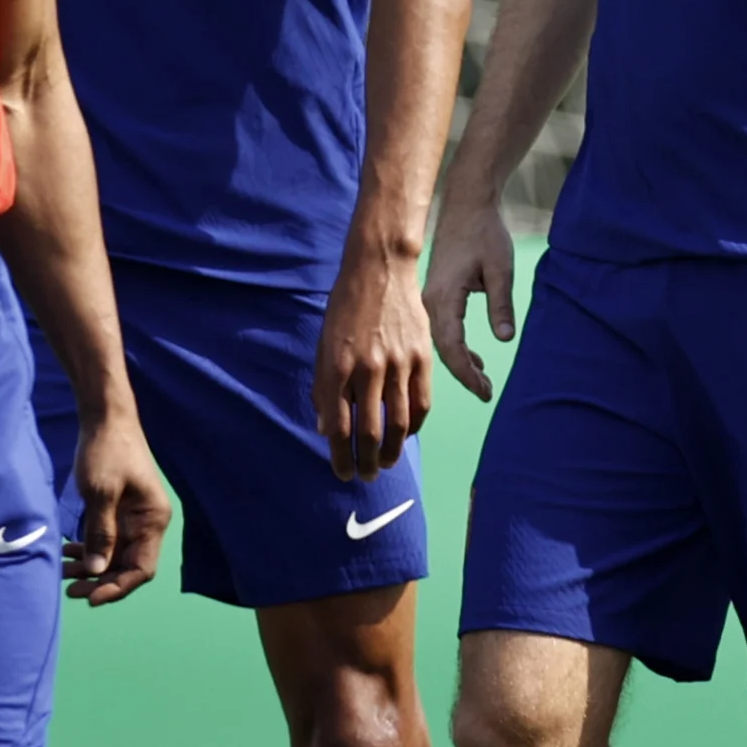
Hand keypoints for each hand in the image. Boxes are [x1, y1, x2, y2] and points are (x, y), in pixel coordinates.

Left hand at [62, 408, 172, 605]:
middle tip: (71, 590)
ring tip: (63, 574)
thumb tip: (98, 571)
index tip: (91, 597)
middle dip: (101, 581)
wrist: (106, 417)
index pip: (142, 569)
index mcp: (152, 520)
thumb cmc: (107, 451)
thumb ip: (101, 533)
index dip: (118, 587)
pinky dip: (89, 550)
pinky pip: (106, 541)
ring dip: (92, 568)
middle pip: (128, 567)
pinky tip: (68, 553)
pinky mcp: (118, 511)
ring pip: (114, 556)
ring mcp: (132, 518)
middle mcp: (147, 524)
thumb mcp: (101, 493)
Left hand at [318, 245, 434, 477]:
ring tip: (386, 464)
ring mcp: (398, 364)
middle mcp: (368, 369)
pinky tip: (407, 435)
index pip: (339, 427)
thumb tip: (326, 428)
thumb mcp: (323, 344)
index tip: (342, 473)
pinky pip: (422, 402)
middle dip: (365, 463)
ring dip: (392, 451)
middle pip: (369, 432)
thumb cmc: (345, 307)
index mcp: (337, 367)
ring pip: (399, 423)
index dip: (340, 457)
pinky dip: (415, 425)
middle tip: (365, 477)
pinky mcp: (422, 357)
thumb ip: (324, 388)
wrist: (380, 269)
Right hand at [424, 198, 517, 402]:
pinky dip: (456, 347)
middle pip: (443, 349)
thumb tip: (505, 339)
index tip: (485, 392)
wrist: (466, 204)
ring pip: (441, 340)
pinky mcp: (435, 294)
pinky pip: (442, 329)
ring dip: (460, 362)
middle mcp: (430, 301)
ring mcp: (429, 298)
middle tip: (487, 392)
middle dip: (464, 374)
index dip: (467, 374)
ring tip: (483, 381)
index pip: (452, 347)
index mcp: (444, 297)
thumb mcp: (500, 269)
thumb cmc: (485, 232)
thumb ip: (501, 305)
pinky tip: (474, 360)